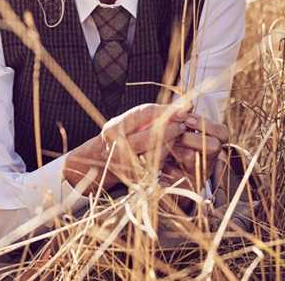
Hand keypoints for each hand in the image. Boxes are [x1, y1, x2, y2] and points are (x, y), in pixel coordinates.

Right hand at [64, 104, 189, 192]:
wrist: (100, 163)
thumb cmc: (119, 136)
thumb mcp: (128, 122)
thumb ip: (151, 114)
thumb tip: (183, 106)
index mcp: (113, 129)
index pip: (142, 114)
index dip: (165, 111)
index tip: (183, 109)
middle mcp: (116, 147)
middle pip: (149, 135)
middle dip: (170, 129)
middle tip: (184, 124)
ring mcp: (125, 164)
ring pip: (156, 152)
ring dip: (171, 143)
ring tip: (180, 135)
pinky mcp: (134, 178)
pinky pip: (157, 165)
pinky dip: (168, 156)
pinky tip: (175, 150)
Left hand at [164, 114, 228, 204]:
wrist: (156, 172)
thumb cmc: (166, 142)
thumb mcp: (176, 128)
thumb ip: (182, 117)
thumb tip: (187, 105)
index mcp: (211, 141)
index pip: (222, 132)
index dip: (207, 124)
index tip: (188, 119)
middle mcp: (209, 158)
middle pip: (213, 145)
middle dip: (192, 137)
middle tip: (177, 135)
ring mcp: (201, 173)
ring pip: (194, 158)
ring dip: (176, 149)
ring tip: (163, 146)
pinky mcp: (188, 186)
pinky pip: (178, 174)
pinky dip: (166, 166)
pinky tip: (159, 163)